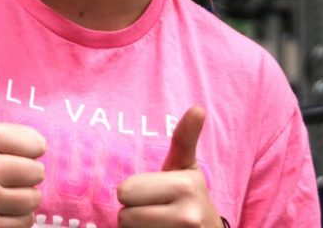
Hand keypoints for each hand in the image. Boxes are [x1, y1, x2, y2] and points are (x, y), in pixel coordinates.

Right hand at [0, 55, 45, 226]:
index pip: (37, 143)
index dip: (25, 150)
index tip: (6, 154)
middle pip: (38, 172)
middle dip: (24, 175)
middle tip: (2, 176)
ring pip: (34, 199)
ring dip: (22, 199)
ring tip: (1, 194)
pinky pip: (26, 222)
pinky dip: (17, 220)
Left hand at [116, 106, 223, 226]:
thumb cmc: (189, 200)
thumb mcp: (186, 169)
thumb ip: (185, 139)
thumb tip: (198, 107)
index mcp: (186, 186)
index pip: (125, 192)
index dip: (134, 195)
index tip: (155, 196)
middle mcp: (188, 216)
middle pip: (124, 217)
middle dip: (134, 216)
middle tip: (156, 214)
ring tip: (159, 227)